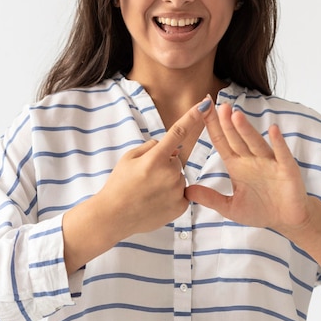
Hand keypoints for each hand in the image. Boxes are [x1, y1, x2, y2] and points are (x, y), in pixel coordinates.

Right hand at [63, 100, 206, 271]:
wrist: (113, 216)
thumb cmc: (119, 184)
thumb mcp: (129, 157)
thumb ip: (152, 147)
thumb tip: (170, 147)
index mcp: (155, 158)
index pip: (178, 132)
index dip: (193, 116)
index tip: (206, 103)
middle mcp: (169, 173)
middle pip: (175, 159)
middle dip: (165, 164)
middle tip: (145, 178)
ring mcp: (176, 191)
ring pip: (178, 176)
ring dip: (168, 180)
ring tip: (148, 192)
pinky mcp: (181, 206)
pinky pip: (181, 193)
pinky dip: (171, 195)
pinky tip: (155, 201)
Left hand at [185, 99, 311, 235]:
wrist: (287, 220)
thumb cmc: (260, 211)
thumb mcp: (230, 207)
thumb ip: (210, 198)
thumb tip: (186, 192)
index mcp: (237, 165)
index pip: (222, 142)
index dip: (212, 127)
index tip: (202, 109)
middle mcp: (252, 160)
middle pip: (236, 138)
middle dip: (227, 123)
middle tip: (218, 106)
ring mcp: (270, 162)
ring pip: (255, 143)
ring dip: (246, 130)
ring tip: (236, 115)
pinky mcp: (287, 170)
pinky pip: (282, 154)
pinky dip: (278, 143)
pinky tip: (273, 130)